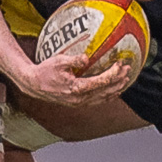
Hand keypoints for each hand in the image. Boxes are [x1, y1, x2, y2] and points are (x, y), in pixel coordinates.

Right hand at [13, 53, 132, 105]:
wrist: (34, 84)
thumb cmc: (45, 71)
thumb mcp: (58, 61)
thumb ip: (74, 60)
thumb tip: (87, 58)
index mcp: (76, 88)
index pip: (100, 82)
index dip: (113, 74)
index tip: (120, 64)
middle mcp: (79, 98)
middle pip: (105, 91)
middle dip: (119, 81)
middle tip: (128, 70)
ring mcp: (79, 102)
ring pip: (103, 98)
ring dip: (116, 89)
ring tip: (125, 80)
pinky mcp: (77, 103)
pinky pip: (97, 100)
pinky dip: (108, 95)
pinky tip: (113, 90)